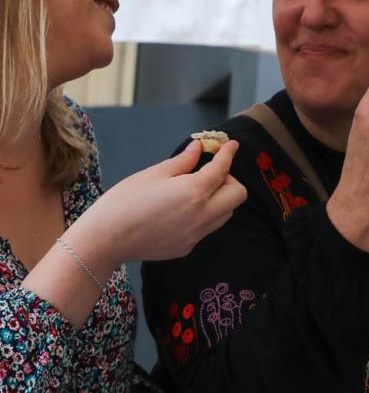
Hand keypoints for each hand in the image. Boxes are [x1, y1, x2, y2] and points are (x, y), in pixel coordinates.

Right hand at [71, 139, 246, 269]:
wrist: (107, 239)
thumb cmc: (125, 201)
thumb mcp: (154, 174)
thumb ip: (183, 161)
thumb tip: (199, 148)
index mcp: (195, 192)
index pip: (223, 169)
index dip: (228, 154)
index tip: (231, 145)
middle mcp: (202, 215)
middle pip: (238, 195)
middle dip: (229, 180)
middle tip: (210, 172)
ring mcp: (197, 235)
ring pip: (226, 214)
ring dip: (220, 199)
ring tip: (195, 191)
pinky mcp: (188, 247)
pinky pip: (207, 228)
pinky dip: (203, 215)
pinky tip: (180, 210)